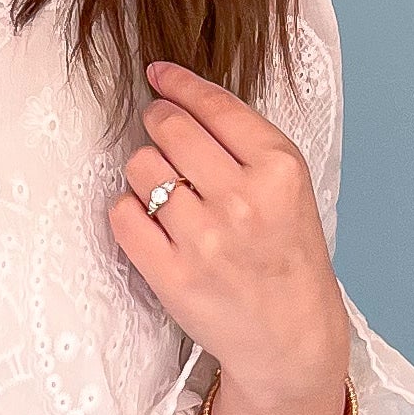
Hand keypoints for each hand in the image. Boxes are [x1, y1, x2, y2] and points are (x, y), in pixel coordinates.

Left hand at [109, 60, 353, 414]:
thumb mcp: (291, 190)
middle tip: (161, 136)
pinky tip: (150, 221)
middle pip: (168, 129)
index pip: (214, 106)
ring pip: (141, 168)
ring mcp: (205, 239)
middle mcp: (243, 200)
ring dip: (144, 172)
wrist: (290, 339)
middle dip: (158, 124)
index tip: (158, 74)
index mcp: (280, 169)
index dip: (177, 83)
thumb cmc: (286, 258)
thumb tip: (179, 98)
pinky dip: (128, 211)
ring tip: (165, 191)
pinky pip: (122, 216)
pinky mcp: (172, 275)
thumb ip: (245, 145)